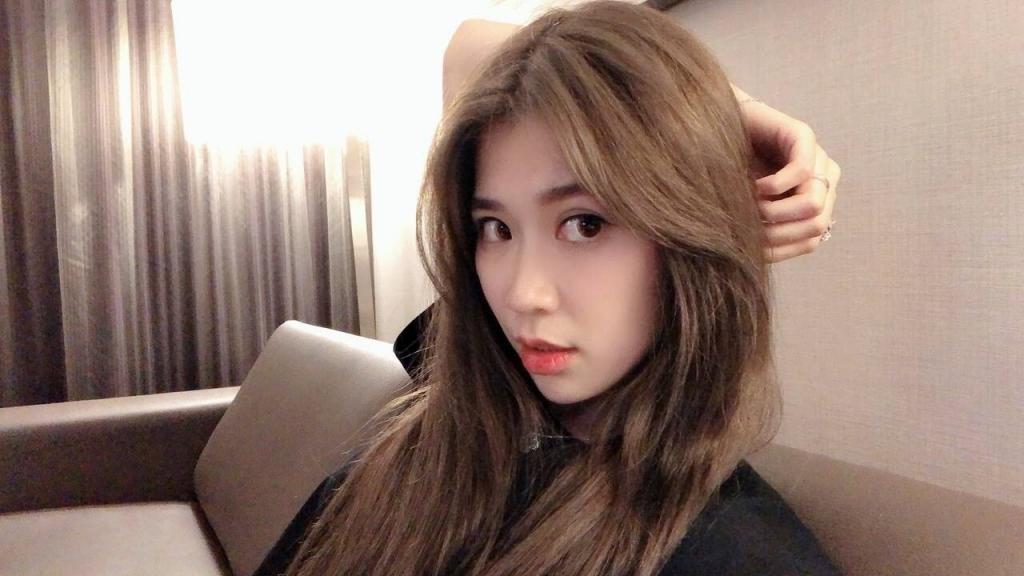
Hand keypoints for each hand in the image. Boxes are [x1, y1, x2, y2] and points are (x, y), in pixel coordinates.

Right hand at [735, 89, 840, 262]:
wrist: (715, 130)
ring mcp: (817, 157)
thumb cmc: (729, 175)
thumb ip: (766, 230)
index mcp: (815, 201)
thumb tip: (771, 255)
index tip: (748, 243)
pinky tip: (753, 186)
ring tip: (751, 204)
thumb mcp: (749, 210)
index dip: (778, 248)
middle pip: (816, 226)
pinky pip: (800, 173)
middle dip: (776, 232)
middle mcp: (824, 180)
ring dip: (775, 212)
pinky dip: (772, 187)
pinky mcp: (802, 135)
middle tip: (747, 223)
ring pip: (813, 205)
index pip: (811, 240)